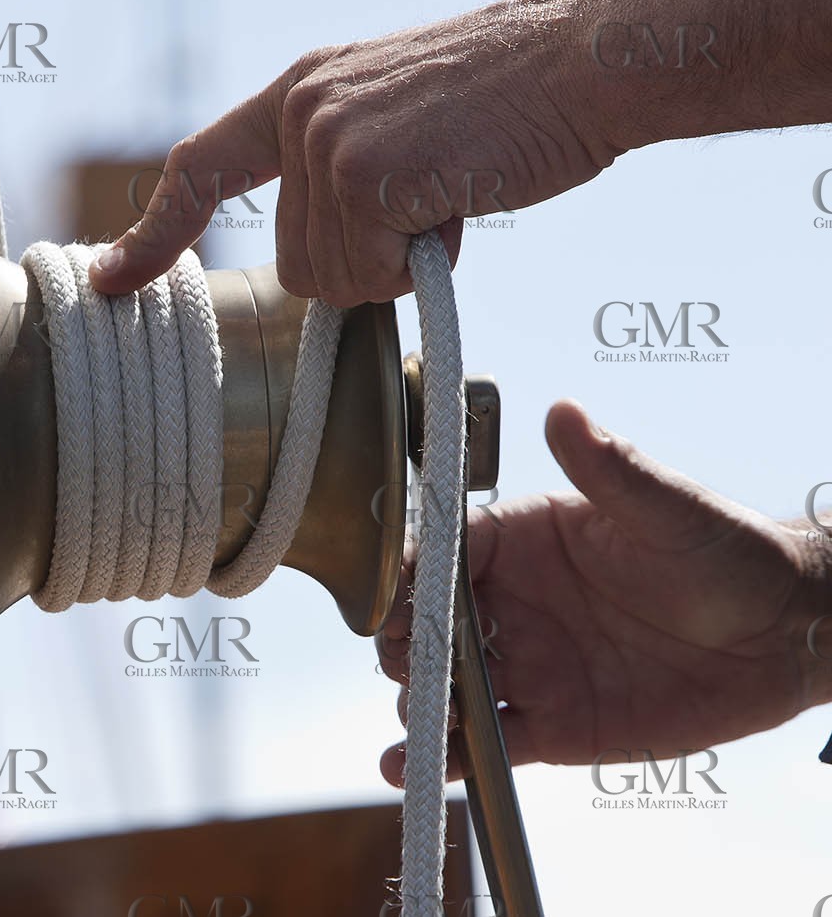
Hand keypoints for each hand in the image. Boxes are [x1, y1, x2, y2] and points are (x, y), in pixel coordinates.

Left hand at [88, 0, 620, 306]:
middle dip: (363, 260)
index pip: (200, 167)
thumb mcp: (395, 113)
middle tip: (429, 203)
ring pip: (332, 277)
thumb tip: (313, 264)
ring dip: (397, 263)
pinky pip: (371, 276)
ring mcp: (325, 142)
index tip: (111, 276)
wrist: (582, 59)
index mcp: (299, 93)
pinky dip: (419, 266)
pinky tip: (454, 207)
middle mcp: (298, 113)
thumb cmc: (507, 100)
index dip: (155, 231)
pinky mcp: (362, 175)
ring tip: (449, 194)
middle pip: (294, 260)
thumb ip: (336, 167)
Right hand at [376, 399, 831, 784]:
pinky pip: (482, 744)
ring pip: (443, 687)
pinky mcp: (550, 725)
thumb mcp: (666, 507)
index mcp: (518, 542)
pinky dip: (442, 757)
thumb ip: (609, 468)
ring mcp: (525, 667)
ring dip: (419, 701)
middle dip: (403, 644)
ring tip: (425, 716)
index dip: (405, 575)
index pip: (438, 553)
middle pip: (425, 625)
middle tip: (412, 660)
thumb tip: (565, 413)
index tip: (391, 598)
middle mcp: (509, 604)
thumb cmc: (727, 552)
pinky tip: (408, 764)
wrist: (785, 636)